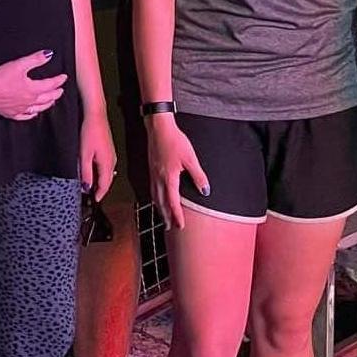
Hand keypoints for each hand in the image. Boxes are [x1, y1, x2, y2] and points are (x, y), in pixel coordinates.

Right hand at [0, 50, 67, 120]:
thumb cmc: (0, 77)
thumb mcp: (21, 64)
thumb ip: (36, 59)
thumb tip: (48, 54)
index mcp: (32, 89)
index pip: (50, 85)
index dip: (58, 81)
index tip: (64, 78)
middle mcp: (28, 101)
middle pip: (46, 98)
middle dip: (55, 94)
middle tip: (60, 90)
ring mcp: (19, 108)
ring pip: (37, 108)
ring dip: (46, 105)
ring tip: (51, 102)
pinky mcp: (10, 113)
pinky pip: (24, 116)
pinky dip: (31, 115)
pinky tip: (33, 114)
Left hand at [78, 108, 116, 201]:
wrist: (95, 114)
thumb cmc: (89, 132)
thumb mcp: (84, 154)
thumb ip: (86, 172)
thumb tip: (87, 187)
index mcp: (107, 163)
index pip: (105, 185)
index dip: (99, 194)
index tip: (94, 201)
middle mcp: (112, 160)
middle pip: (108, 180)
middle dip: (101, 189)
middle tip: (93, 196)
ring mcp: (112, 154)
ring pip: (108, 173)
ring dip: (102, 181)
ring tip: (93, 186)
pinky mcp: (109, 149)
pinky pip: (107, 166)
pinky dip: (102, 172)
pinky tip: (95, 171)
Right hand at [147, 113, 207, 230]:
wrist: (159, 128)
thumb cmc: (174, 141)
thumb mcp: (190, 158)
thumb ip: (198, 176)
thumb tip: (205, 191)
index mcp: (168, 179)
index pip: (173, 203)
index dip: (177, 216)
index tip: (180, 226)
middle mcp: (158, 179)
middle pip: (161, 203)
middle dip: (166, 217)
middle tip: (169, 228)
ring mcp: (153, 174)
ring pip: (154, 197)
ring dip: (159, 209)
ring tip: (163, 217)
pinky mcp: (151, 169)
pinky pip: (152, 189)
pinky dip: (155, 198)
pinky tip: (157, 197)